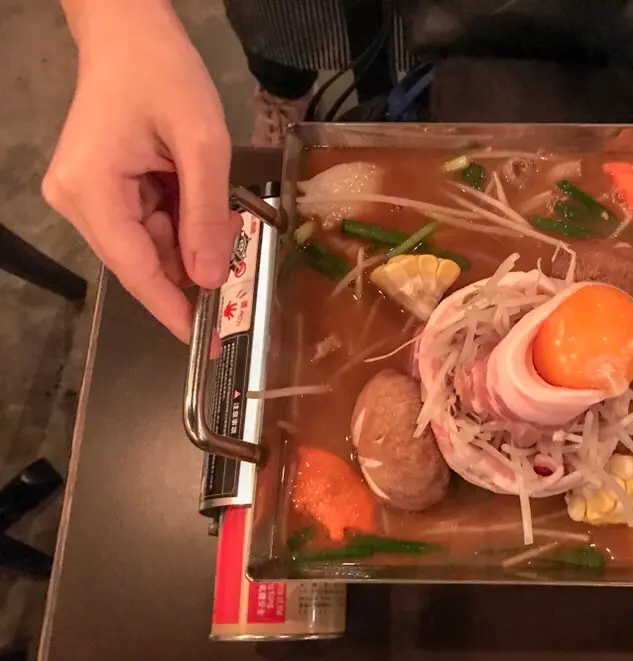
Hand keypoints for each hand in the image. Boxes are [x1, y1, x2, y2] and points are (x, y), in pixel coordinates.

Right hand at [44, 0, 238, 341]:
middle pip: (140, 259)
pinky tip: (202, 200)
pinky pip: (146, 224)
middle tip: (238, 255)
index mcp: (90, 190)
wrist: (130, 31)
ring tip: (222, 211)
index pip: (132, 268)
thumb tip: (210, 279)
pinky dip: (180, 222)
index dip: (169, 307)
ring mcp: (84, 195)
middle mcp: (76, 200)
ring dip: (190, 239)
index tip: (201, 339)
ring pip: (147, 245)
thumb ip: (206, 215)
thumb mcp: (202, 144)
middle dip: (192, 264)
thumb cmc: (164, 74)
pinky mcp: (99, 189)